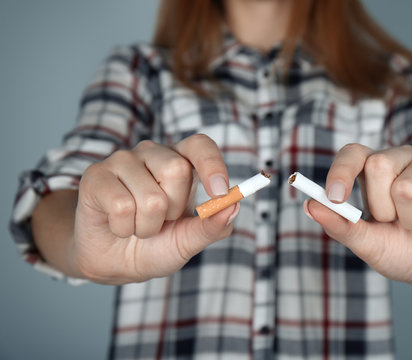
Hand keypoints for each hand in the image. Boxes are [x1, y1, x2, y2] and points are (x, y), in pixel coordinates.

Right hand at [72, 135, 239, 283]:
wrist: (114, 263)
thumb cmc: (155, 245)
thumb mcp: (189, 241)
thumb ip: (213, 226)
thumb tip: (233, 206)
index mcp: (180, 162)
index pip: (200, 145)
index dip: (212, 164)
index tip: (220, 192)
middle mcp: (152, 154)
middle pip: (177, 169)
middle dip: (173, 210)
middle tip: (160, 220)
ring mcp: (122, 161)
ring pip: (150, 197)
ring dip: (146, 227)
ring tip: (136, 226)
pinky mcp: (96, 175)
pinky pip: (122, 206)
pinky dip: (123, 228)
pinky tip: (117, 225)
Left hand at [304, 144, 411, 291]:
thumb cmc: (401, 251)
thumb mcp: (366, 243)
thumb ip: (340, 225)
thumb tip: (310, 206)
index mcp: (373, 171)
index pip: (353, 153)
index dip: (342, 171)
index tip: (335, 198)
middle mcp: (401, 159)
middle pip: (379, 165)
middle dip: (383, 208)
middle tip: (395, 222)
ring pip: (407, 186)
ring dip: (411, 220)